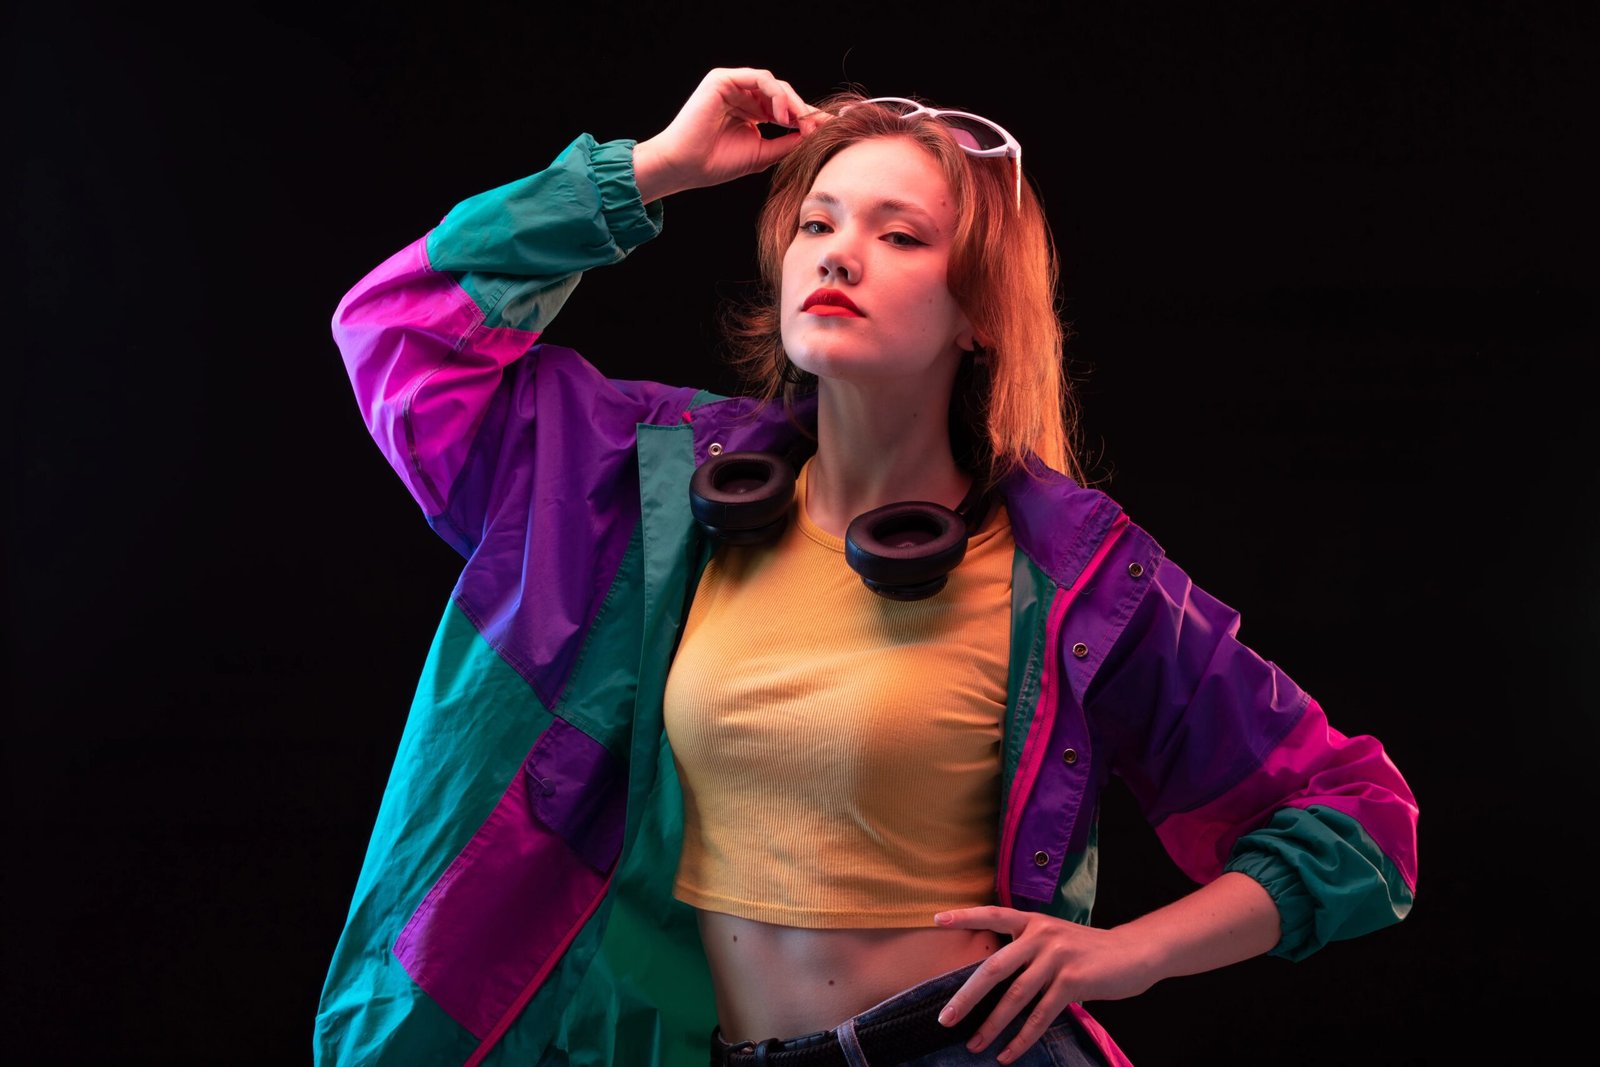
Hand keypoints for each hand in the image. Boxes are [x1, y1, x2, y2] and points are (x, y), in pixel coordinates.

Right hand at [632, 67, 827, 202]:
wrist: (686, 166)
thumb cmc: (717, 164)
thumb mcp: (762, 154)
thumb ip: (787, 142)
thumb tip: (814, 135)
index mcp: (750, 112)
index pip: (783, 109)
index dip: (805, 117)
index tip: (827, 129)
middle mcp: (742, 96)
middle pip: (782, 95)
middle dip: (803, 110)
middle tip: (818, 126)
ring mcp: (732, 85)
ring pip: (774, 85)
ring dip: (792, 102)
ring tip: (799, 123)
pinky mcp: (723, 79)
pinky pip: (759, 78)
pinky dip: (776, 95)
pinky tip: (783, 116)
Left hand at [932, 906, 1155, 1064]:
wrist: (1134, 952)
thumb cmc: (1088, 950)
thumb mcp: (1055, 938)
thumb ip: (1027, 948)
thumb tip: (993, 977)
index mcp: (1032, 922)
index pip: (993, 914)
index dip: (965, 916)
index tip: (936, 919)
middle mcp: (1040, 935)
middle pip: (993, 968)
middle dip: (966, 997)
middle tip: (945, 1018)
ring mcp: (1056, 958)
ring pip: (1014, 997)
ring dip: (991, 1025)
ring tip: (974, 1045)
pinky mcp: (1073, 982)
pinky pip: (1040, 1015)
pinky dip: (1021, 1038)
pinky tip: (1007, 1053)